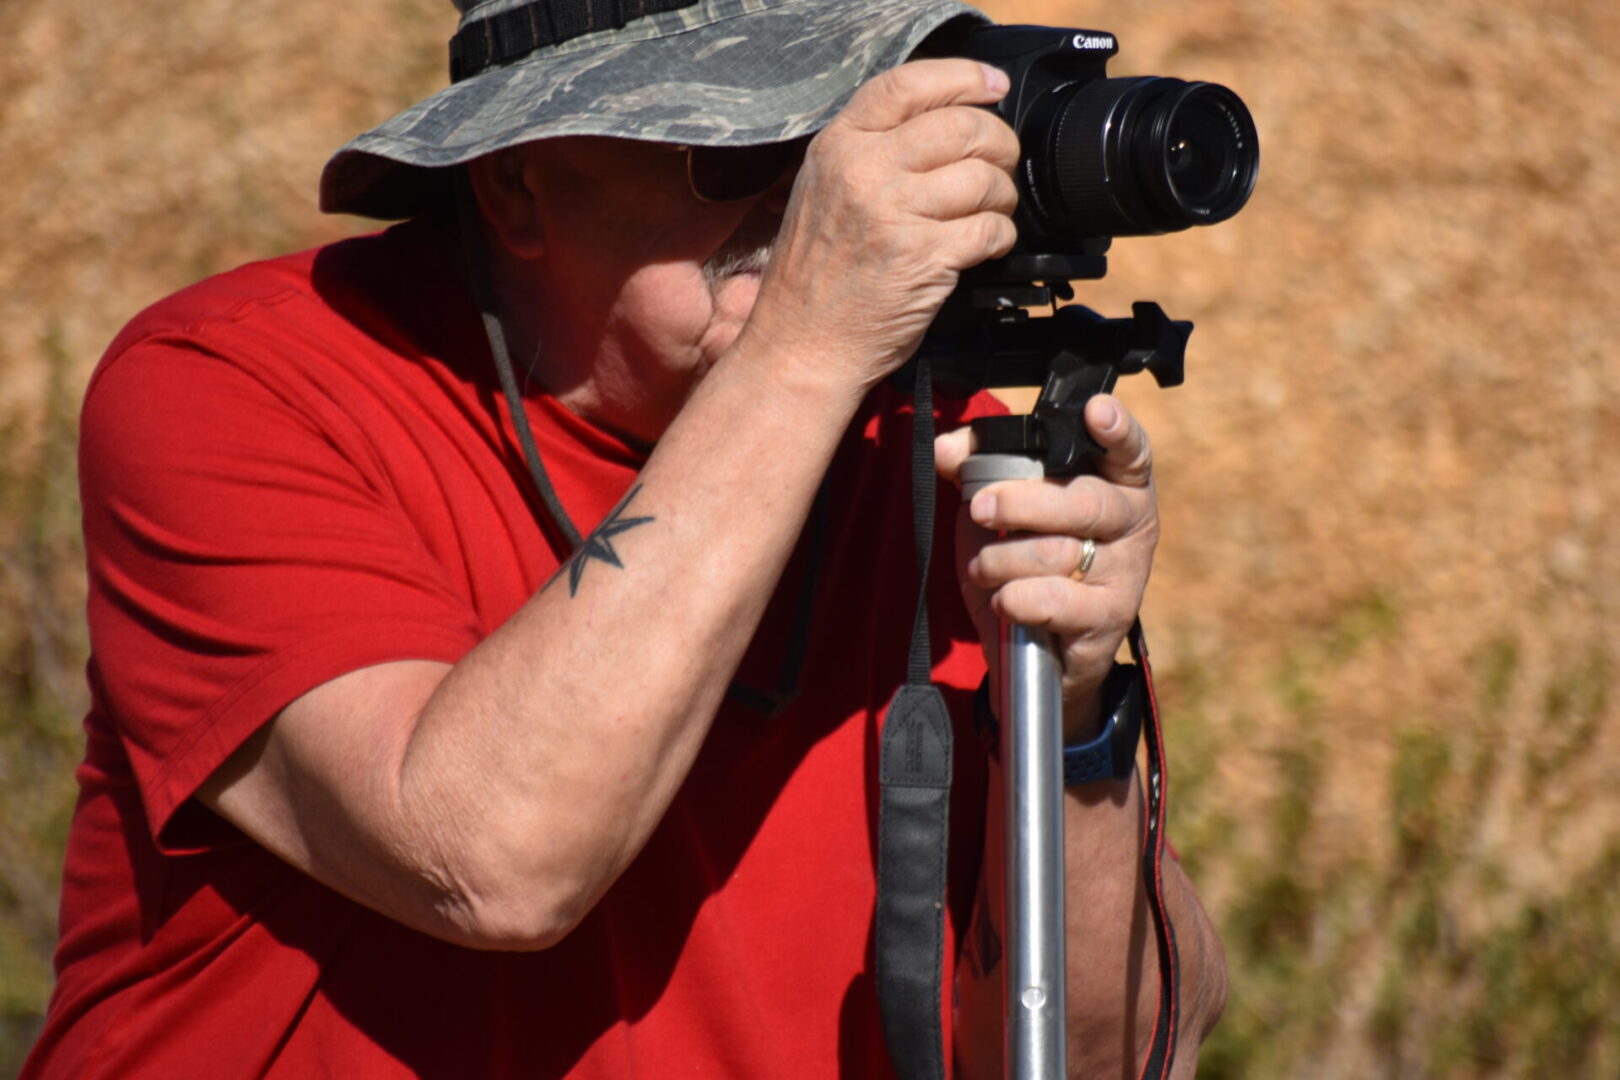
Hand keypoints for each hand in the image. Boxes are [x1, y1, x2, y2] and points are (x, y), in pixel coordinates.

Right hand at [739, 58, 1020, 391]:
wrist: (802, 348)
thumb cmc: (816, 277)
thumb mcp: (822, 192)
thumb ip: (870, 151)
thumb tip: (945, 121)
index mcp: (838, 147)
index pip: (908, 84)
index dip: (962, 78)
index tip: (993, 86)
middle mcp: (864, 172)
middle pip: (961, 126)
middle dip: (998, 143)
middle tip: (1001, 164)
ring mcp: (894, 215)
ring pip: (985, 177)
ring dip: (1003, 195)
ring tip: (991, 211)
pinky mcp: (925, 258)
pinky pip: (991, 229)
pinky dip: (1001, 237)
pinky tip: (986, 246)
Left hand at [936, 394, 1158, 740]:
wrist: (1041, 647)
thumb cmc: (1025, 560)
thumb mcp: (999, 510)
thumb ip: (976, 470)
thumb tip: (945, 449)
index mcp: (1113, 481)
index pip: (1128, 449)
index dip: (1116, 430)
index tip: (1096, 411)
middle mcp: (1131, 521)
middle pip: (1083, 501)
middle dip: (1021, 502)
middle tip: (981, 508)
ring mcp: (1127, 571)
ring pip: (1060, 553)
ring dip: (1004, 560)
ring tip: (984, 568)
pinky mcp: (1110, 617)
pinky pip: (1055, 600)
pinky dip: (1016, 598)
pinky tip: (1004, 600)